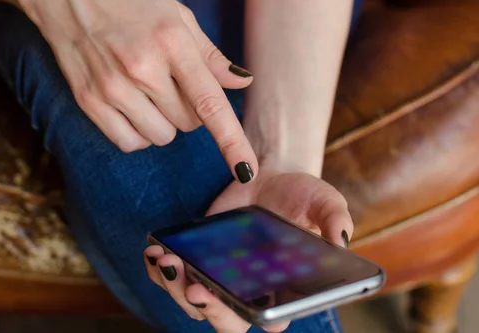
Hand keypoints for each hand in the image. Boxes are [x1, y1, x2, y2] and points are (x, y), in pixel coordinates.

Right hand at [16, 0, 256, 180]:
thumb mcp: (176, 13)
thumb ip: (210, 54)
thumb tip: (242, 82)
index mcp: (171, 42)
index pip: (210, 103)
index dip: (232, 141)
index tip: (246, 170)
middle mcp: (142, 68)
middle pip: (188, 124)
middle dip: (190, 110)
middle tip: (173, 82)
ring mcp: (112, 88)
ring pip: (161, 136)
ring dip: (164, 122)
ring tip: (148, 91)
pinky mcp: (89, 102)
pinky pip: (129, 142)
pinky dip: (139, 132)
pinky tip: (133, 107)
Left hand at [144, 169, 351, 332]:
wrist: (270, 177)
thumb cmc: (302, 197)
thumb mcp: (324, 202)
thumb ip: (334, 220)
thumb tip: (339, 241)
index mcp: (284, 290)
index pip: (266, 320)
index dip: (240, 315)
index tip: (222, 298)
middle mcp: (250, 292)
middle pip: (224, 322)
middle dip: (204, 308)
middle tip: (193, 286)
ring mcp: (220, 278)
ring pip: (192, 302)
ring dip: (174, 287)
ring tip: (166, 259)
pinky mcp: (197, 260)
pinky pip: (173, 276)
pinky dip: (158, 269)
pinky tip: (155, 251)